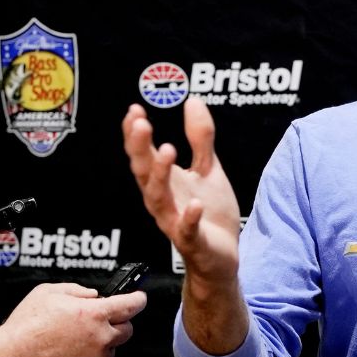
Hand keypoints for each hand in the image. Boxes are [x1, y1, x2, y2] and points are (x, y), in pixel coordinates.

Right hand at [0, 283, 144, 356]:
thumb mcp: (49, 292)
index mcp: (94, 314)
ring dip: (102, 343)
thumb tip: (91, 295)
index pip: (131, 304)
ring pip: (111, 349)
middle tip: (100, 321)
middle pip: (127, 329)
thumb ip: (77, 290)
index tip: (139, 298)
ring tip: (74, 341)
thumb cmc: (26, 327)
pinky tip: (68, 355)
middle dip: (118, 323)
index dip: (138, 299)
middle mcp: (100, 337)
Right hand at [122, 99, 240, 281]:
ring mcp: (175, 222)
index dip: (135, 134)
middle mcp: (162, 201)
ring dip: (160, 175)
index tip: (134, 110)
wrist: (222, 256)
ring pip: (158, 199)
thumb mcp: (208, 168)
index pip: (142, 154)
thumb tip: (192, 100)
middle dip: (139, 148)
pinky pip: (187, 231)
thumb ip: (200, 138)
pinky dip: (189, 218)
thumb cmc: (210, 213)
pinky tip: (194, 205)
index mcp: (164, 182)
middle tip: (140, 123)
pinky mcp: (193, 242)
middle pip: (143, 172)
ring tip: (166, 150)